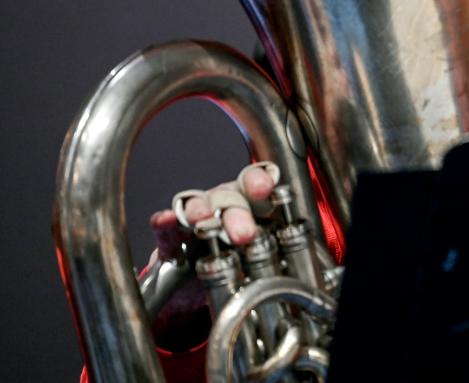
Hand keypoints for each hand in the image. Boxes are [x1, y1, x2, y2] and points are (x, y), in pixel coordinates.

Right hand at [145, 164, 278, 349]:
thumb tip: (299, 277)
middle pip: (230, 200)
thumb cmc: (241, 264)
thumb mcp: (268, 260)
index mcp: (253, 205)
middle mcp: (225, 205)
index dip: (260, 180)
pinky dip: (164, 223)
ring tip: (201, 218)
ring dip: (200, 209)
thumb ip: (280, 258)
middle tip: (243, 234)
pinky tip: (164, 219)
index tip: (266, 189)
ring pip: (198, 206)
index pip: (256, 182)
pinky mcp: (171, 242)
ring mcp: (197, 221)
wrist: (202, 293)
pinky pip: (167, 231)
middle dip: (236, 214)